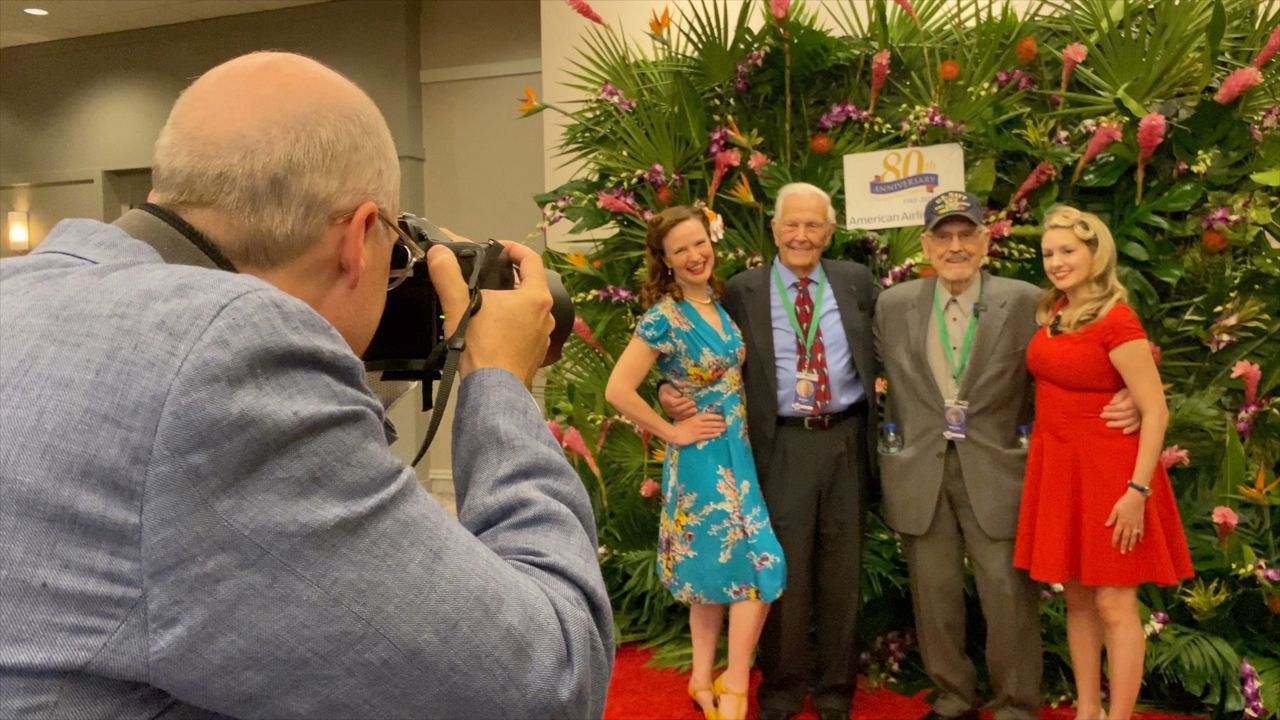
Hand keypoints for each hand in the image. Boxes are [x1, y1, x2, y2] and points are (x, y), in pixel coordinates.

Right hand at [426, 241, 552, 384]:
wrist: (492, 390)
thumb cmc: (482, 345)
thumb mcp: (460, 306)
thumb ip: (448, 275)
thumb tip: (439, 252)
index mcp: (536, 296)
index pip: (531, 260)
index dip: (514, 248)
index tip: (498, 248)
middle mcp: (547, 314)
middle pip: (529, 285)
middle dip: (507, 279)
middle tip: (484, 277)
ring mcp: (544, 336)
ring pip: (527, 310)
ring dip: (509, 304)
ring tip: (484, 305)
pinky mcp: (536, 354)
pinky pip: (525, 331)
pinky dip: (511, 326)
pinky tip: (491, 331)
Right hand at [658, 383, 697, 420]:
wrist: (664, 396)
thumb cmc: (669, 390)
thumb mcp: (670, 387)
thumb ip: (675, 390)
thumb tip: (679, 395)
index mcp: (665, 400)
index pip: (673, 403)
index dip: (681, 401)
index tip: (687, 398)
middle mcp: (667, 408)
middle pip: (677, 410)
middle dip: (687, 406)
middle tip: (693, 402)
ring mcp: (671, 414)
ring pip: (680, 416)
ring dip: (689, 412)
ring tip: (695, 408)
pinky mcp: (675, 417)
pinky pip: (682, 419)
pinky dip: (688, 416)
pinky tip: (693, 412)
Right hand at [668, 413, 726, 445]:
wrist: (674, 434)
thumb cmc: (679, 426)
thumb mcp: (688, 420)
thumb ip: (695, 420)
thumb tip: (703, 420)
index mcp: (696, 418)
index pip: (708, 416)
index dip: (716, 417)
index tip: (722, 417)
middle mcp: (698, 424)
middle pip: (711, 423)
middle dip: (720, 424)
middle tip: (727, 424)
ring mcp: (698, 431)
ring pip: (711, 429)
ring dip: (718, 429)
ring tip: (725, 429)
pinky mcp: (697, 437)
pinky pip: (707, 436)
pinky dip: (713, 434)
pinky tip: (718, 434)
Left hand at [1101, 388, 1140, 434]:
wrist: (1144, 395)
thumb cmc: (1132, 392)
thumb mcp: (1125, 390)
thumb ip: (1119, 396)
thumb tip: (1112, 403)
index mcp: (1135, 400)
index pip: (1123, 407)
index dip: (1113, 409)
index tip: (1104, 408)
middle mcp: (1139, 408)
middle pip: (1125, 415)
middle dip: (1112, 415)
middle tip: (1101, 415)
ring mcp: (1141, 415)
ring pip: (1129, 421)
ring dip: (1118, 424)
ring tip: (1107, 424)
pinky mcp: (1142, 420)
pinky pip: (1137, 426)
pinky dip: (1131, 429)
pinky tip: (1124, 432)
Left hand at [1105, 487, 1146, 553]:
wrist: (1136, 497)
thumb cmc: (1124, 502)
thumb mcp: (1115, 509)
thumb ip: (1112, 518)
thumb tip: (1106, 525)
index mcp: (1121, 521)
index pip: (1117, 533)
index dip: (1115, 540)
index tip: (1114, 546)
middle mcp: (1129, 524)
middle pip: (1126, 537)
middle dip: (1124, 545)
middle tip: (1123, 552)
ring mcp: (1136, 523)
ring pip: (1134, 536)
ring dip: (1132, 543)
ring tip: (1131, 550)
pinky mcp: (1141, 521)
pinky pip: (1141, 531)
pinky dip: (1141, 536)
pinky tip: (1140, 541)